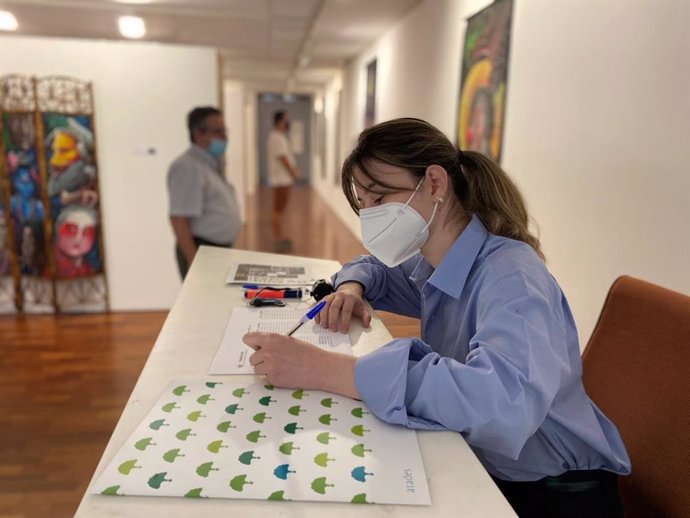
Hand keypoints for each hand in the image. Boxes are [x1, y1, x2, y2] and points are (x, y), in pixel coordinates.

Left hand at [243, 332, 357, 397]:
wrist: (320, 367)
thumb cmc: (307, 353)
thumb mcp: (288, 340)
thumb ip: (272, 342)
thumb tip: (259, 347)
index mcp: (271, 338)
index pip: (248, 339)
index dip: (252, 344)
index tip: (255, 347)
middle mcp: (268, 351)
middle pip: (252, 358)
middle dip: (261, 360)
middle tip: (276, 360)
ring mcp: (269, 366)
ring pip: (257, 369)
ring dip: (266, 370)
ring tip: (281, 367)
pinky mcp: (273, 379)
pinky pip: (266, 378)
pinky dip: (274, 377)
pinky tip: (286, 373)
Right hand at [314, 282, 370, 332]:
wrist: (349, 290)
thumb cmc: (354, 302)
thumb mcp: (362, 308)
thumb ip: (365, 316)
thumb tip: (366, 325)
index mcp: (350, 298)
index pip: (347, 310)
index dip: (345, 321)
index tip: (344, 330)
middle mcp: (340, 296)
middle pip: (334, 307)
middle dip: (333, 319)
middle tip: (332, 329)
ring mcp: (331, 296)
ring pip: (325, 305)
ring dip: (324, 316)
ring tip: (324, 326)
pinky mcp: (325, 298)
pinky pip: (319, 304)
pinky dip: (317, 313)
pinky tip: (318, 321)